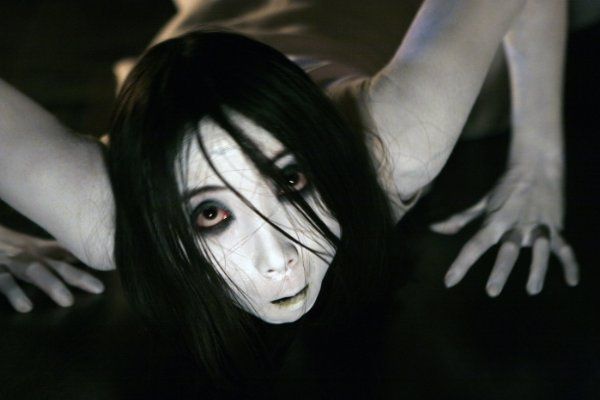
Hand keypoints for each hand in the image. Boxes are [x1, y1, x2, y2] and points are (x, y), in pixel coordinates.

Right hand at [0, 228, 103, 312]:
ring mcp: (10, 263)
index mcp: (38, 251)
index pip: (66, 259)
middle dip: (77, 277)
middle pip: (57, 265)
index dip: (85, 271)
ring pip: (34, 272)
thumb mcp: (33, 246)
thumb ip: (56, 251)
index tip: (103, 285)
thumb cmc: (9, 245)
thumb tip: (79, 255)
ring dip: (52, 285)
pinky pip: (3, 283)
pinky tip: (26, 307)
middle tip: (97, 289)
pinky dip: (14, 294)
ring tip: (67, 301)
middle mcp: (28, 256)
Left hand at [430, 166, 578, 296]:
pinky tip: (572, 281)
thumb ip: (460, 219)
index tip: (449, 282)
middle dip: (500, 270)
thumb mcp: (482, 204)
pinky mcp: (555, 226)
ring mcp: (538, 226)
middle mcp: (515, 225)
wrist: (535, 166)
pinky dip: (570, 264)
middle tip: (492, 291)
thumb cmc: (505, 188)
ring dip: (537, 270)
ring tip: (532, 290)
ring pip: (540, 249)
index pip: (474, 245)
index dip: (461, 264)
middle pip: (508, 249)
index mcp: (495, 221)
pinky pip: (565, 247)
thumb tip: (434, 228)